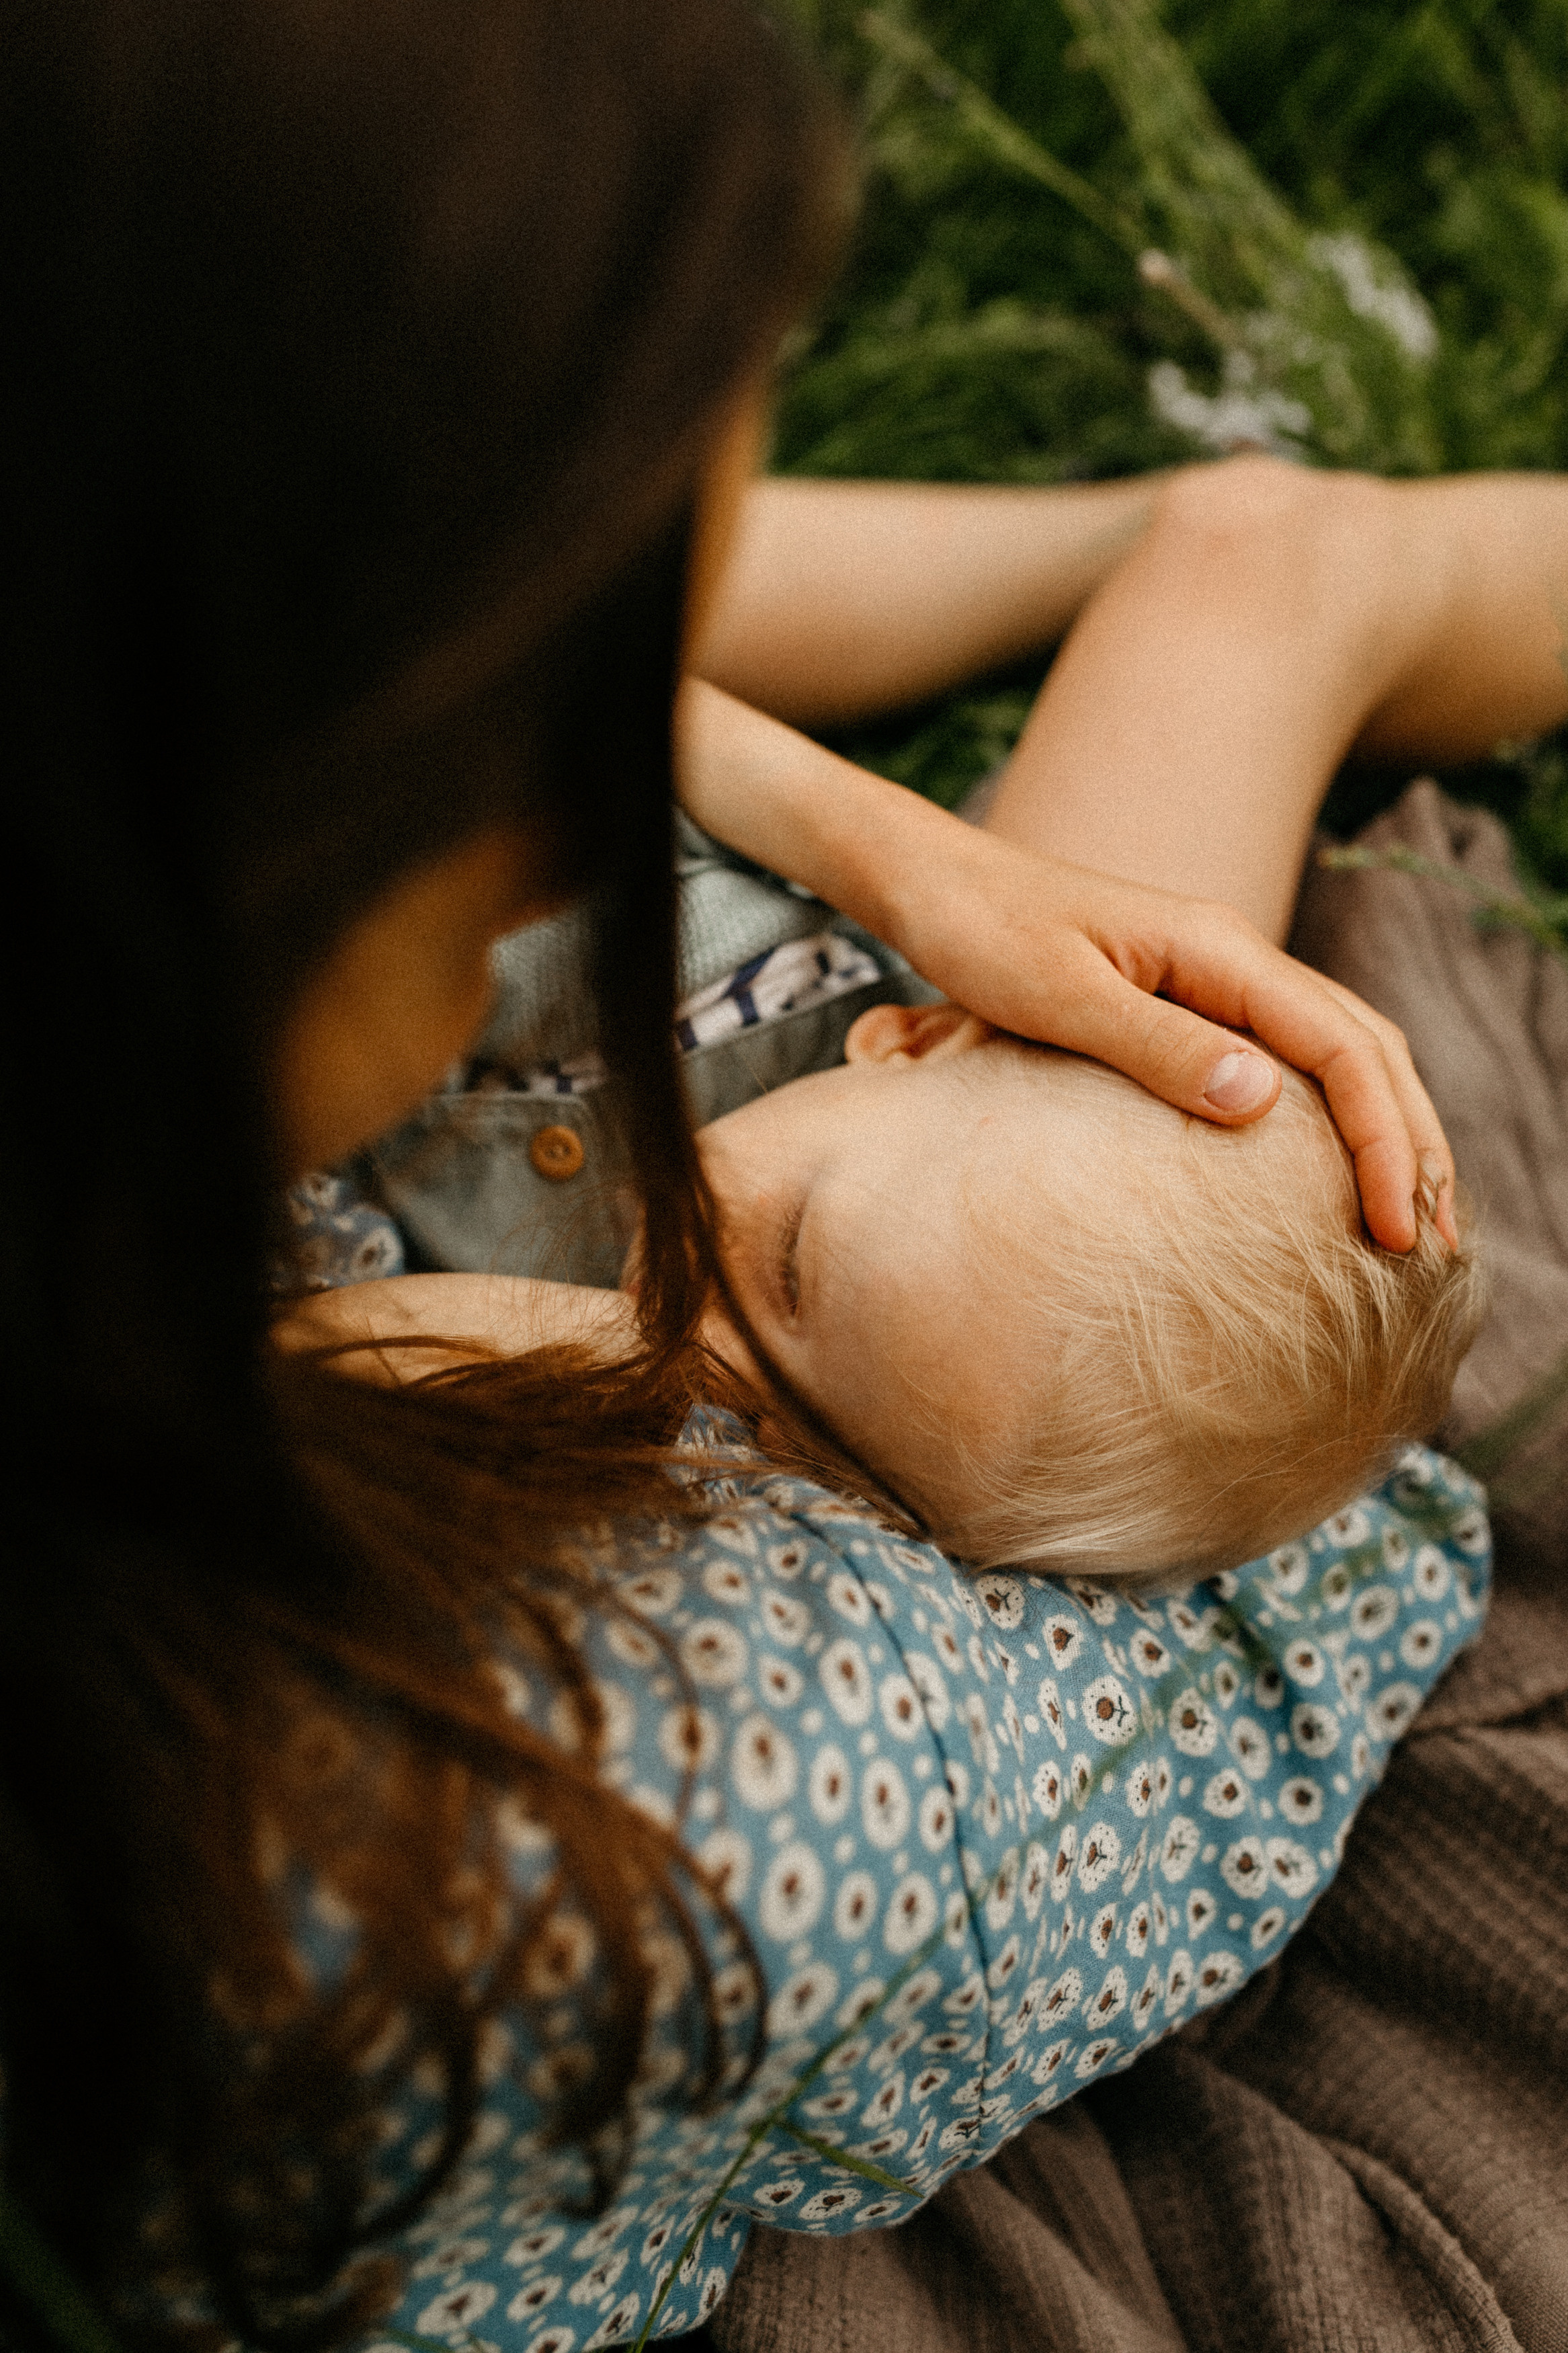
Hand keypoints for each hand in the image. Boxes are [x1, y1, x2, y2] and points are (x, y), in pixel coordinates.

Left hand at [675, 681, 1454, 1251]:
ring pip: (1340, 1048)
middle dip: (1413, 1143)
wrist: (933, 882)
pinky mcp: (1189, 999)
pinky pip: (1292, 1054)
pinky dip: (1334, 1111)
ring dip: (1385, 1128)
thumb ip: (1153, 1046)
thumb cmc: (979, 931)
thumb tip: (1262, 1101)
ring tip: (1410, 1215)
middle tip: (1434, 1244)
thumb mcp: (1056, 995)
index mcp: (1217, 951)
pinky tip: (1333, 1166)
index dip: (1383, 1141)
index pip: (1341, 1048)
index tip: (1398, 1227)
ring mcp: (1215, 976)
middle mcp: (1234, 956)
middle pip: (1366, 1047)